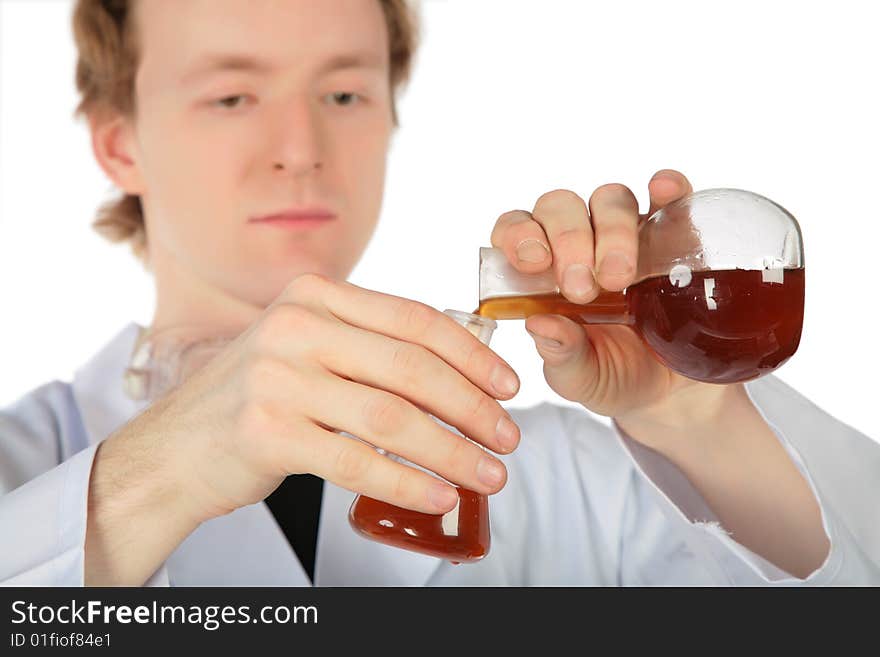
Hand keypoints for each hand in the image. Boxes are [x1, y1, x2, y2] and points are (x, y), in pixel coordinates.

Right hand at [115, 275, 520, 523]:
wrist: (176, 449)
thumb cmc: (259, 399)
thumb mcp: (309, 350)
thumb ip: (369, 347)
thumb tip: (461, 374)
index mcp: (314, 295)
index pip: (414, 319)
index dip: (472, 354)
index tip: (508, 386)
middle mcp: (295, 326)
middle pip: (411, 367)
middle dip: (472, 407)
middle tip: (508, 437)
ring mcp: (277, 378)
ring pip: (392, 417)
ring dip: (451, 451)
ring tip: (487, 474)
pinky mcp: (266, 432)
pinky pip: (357, 462)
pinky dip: (407, 483)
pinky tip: (439, 497)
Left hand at [489, 169, 714, 421]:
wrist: (670, 389)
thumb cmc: (612, 374)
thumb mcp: (581, 377)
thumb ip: (561, 355)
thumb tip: (539, 325)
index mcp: (543, 270)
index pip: (518, 230)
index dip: (519, 235)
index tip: (534, 262)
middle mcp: (581, 241)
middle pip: (562, 208)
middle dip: (569, 240)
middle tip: (582, 290)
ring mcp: (628, 234)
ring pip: (610, 200)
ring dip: (612, 230)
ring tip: (621, 278)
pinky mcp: (675, 234)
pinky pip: (671, 196)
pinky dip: (667, 187)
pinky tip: (664, 192)